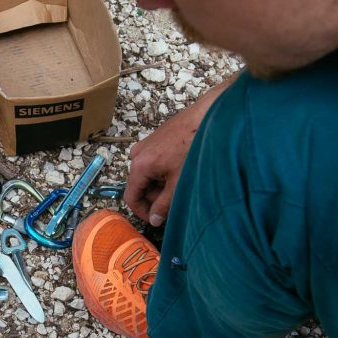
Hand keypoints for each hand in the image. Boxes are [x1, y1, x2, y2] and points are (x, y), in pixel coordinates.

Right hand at [125, 109, 195, 225]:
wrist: (206, 117)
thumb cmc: (193, 148)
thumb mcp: (178, 184)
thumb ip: (164, 205)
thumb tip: (154, 220)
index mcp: (139, 165)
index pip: (131, 197)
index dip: (143, 212)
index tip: (157, 219)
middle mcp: (137, 154)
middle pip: (139, 185)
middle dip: (155, 197)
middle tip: (175, 201)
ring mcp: (146, 145)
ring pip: (148, 175)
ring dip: (161, 184)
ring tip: (181, 183)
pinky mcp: (155, 139)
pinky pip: (154, 162)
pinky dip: (164, 172)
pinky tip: (181, 169)